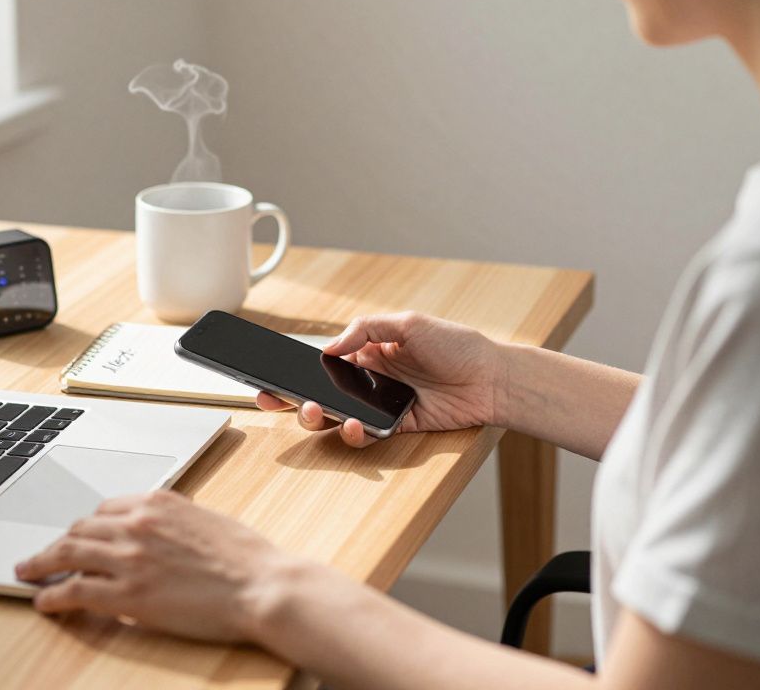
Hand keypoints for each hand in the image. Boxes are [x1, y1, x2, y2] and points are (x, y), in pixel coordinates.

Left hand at [15, 490, 298, 642]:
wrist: (262, 585)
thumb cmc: (247, 559)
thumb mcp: (206, 521)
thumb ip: (174, 522)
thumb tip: (159, 535)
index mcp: (159, 502)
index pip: (106, 508)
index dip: (86, 526)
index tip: (77, 535)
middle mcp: (138, 523)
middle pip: (81, 528)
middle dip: (59, 542)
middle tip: (43, 554)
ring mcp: (129, 558)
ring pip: (68, 553)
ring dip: (41, 563)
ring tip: (26, 571)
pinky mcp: (127, 594)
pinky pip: (74, 590)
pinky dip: (52, 595)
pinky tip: (43, 602)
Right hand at [258, 312, 504, 445]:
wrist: (492, 378)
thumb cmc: (456, 344)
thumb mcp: (408, 322)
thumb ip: (365, 329)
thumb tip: (329, 347)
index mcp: (366, 351)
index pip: (321, 363)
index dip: (292, 372)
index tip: (267, 380)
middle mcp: (369, 380)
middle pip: (320, 394)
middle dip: (295, 401)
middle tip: (287, 401)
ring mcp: (380, 405)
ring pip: (337, 418)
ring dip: (321, 419)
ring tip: (319, 412)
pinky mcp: (396, 427)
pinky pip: (366, 435)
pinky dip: (354, 434)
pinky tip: (354, 426)